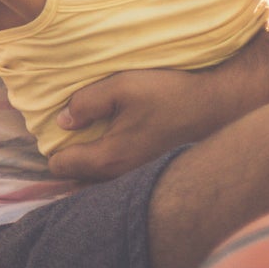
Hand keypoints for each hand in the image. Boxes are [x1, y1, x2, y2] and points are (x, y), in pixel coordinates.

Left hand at [47, 68, 220, 180]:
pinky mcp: (149, 175)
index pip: (60, 166)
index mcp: (108, 157)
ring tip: (93, 136)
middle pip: (75, 178)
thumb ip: (86, 103)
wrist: (215, 107)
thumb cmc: (168, 95)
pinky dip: (107, 166)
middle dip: (69, 157)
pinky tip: (116, 142)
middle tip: (75, 131)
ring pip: (96, 181)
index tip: (61, 127)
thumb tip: (63, 120)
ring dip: (88, 163)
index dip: (53, 145)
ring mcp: (136, 180)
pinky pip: (115, 179)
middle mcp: (120, 177)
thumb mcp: (121, 87)